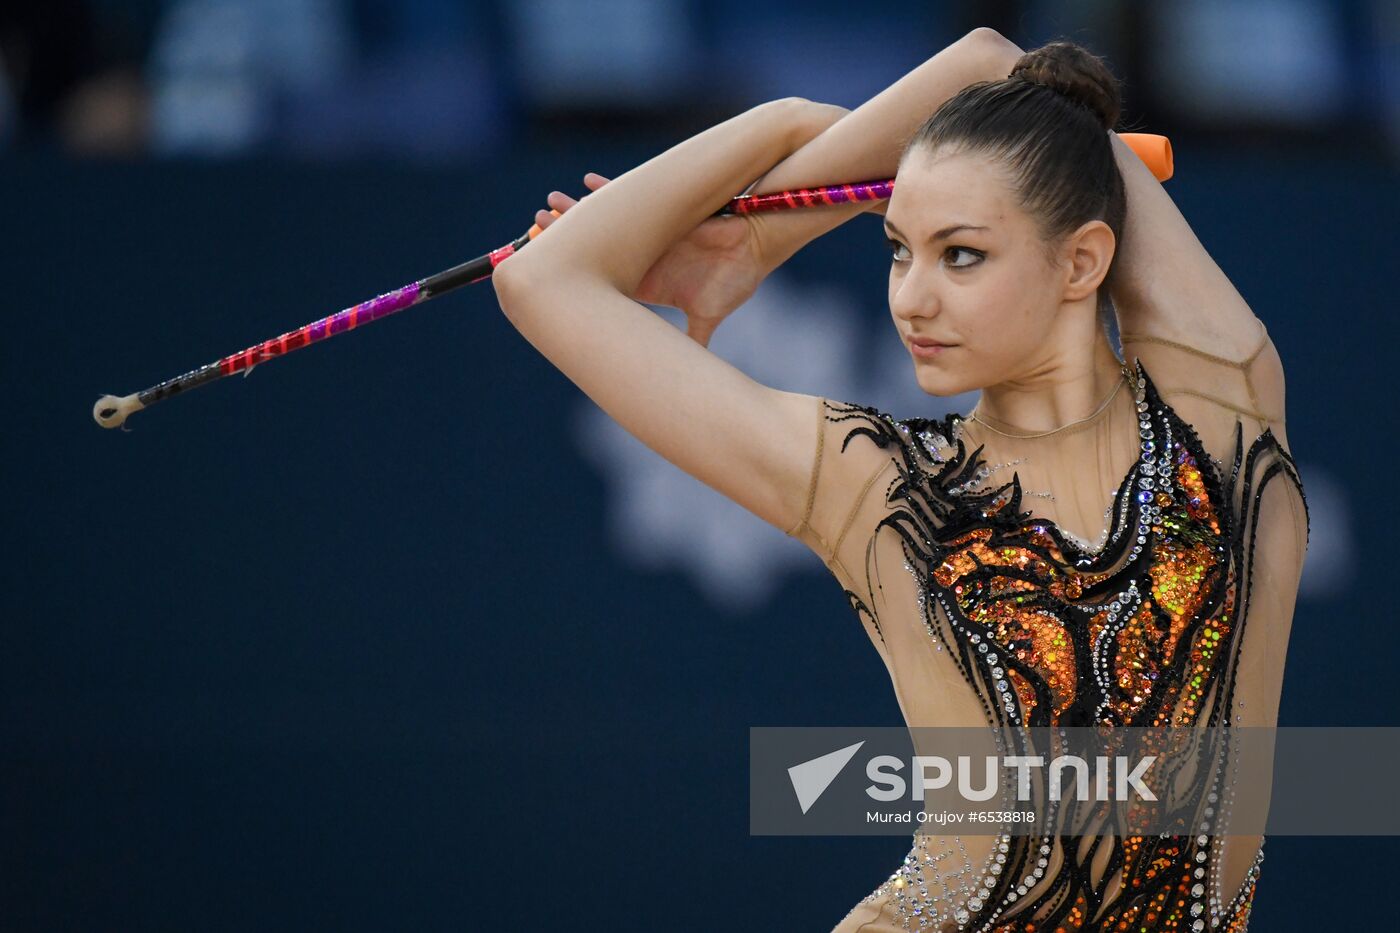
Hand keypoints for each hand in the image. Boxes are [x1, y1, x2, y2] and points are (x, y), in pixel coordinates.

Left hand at [534, 173, 768, 347]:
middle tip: (532, 235)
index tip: (548, 278)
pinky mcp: (662, 210)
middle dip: (564, 242)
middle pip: (595, 251)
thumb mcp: (710, 315)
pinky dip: (608, 189)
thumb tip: (690, 382)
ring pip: (604, 223)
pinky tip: (587, 181)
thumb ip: (694, 342)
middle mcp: (643, 258)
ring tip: (548, 206)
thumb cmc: (737, 277)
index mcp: (648, 284)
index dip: (575, 280)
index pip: (602, 283)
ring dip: (576, 215)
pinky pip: (630, 196)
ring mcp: (650, 233)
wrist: (758, 244)